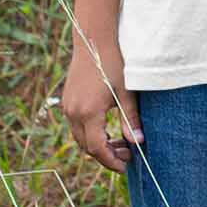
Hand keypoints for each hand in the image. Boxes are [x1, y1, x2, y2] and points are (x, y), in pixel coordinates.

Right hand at [62, 40, 140, 173]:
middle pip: (87, 146)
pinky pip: (77, 126)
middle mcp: (73, 113)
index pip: (98, 148)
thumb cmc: (113, 63)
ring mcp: (68, 107)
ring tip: (120, 143)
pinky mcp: (67, 101)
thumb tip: (139, 142)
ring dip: (98, 144)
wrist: (94, 40)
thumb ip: (130, 118)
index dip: (111, 161)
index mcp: (88, 113)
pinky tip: (108, 129)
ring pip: (80, 138)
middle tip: (128, 154)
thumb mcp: (126, 91)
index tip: (126, 166)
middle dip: (107, 155)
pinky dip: (91, 133)